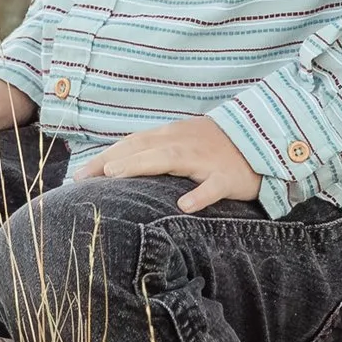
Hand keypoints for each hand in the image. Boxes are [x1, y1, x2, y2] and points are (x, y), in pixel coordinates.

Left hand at [67, 115, 262, 213]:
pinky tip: (185, 206)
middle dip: (111, 160)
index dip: (104, 157)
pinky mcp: (227, 176)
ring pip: (171, 159)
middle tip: (83, 177)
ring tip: (115, 175)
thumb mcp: (183, 142)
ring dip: (141, 164)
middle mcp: (183, 143)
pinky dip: (200, 194)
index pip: (131, 144)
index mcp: (171, 136)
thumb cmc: (216, 146)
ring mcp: (206, 159)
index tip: (77, 175)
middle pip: (142, 148)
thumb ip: (155, 152)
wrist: (263, 141)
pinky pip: (213, 186)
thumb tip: (118, 167)